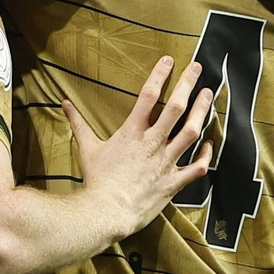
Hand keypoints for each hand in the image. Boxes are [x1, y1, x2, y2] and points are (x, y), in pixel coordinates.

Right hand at [66, 57, 215, 239]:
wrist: (107, 212)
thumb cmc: (96, 181)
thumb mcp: (86, 149)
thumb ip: (78, 123)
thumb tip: (64, 103)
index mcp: (132, 132)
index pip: (148, 96)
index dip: (159, 75)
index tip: (169, 60)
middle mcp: (152, 143)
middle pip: (175, 108)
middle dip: (188, 84)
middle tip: (197, 68)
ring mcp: (165, 162)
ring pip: (191, 131)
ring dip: (201, 111)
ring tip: (207, 94)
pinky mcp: (173, 181)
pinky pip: (197, 166)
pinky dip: (206, 154)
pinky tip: (209, 142)